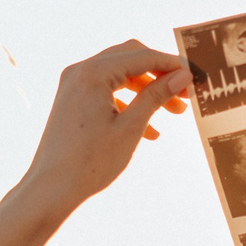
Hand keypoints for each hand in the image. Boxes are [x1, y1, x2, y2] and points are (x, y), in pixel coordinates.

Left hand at [17, 41, 189, 210]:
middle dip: (159, 74)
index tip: (194, 76)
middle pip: (130, 58)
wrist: (51, 188)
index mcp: (93, 73)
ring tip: (174, 112)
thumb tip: (182, 75)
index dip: (171, 65)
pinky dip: (129, 103)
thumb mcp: (130, 127)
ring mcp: (74, 84)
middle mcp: (80, 71)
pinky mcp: (72, 100)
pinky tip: (150, 131)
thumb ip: (156, 96)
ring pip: (120, 75)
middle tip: (185, 92)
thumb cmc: (89, 162)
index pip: (142, 56)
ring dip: (147, 90)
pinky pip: (106, 92)